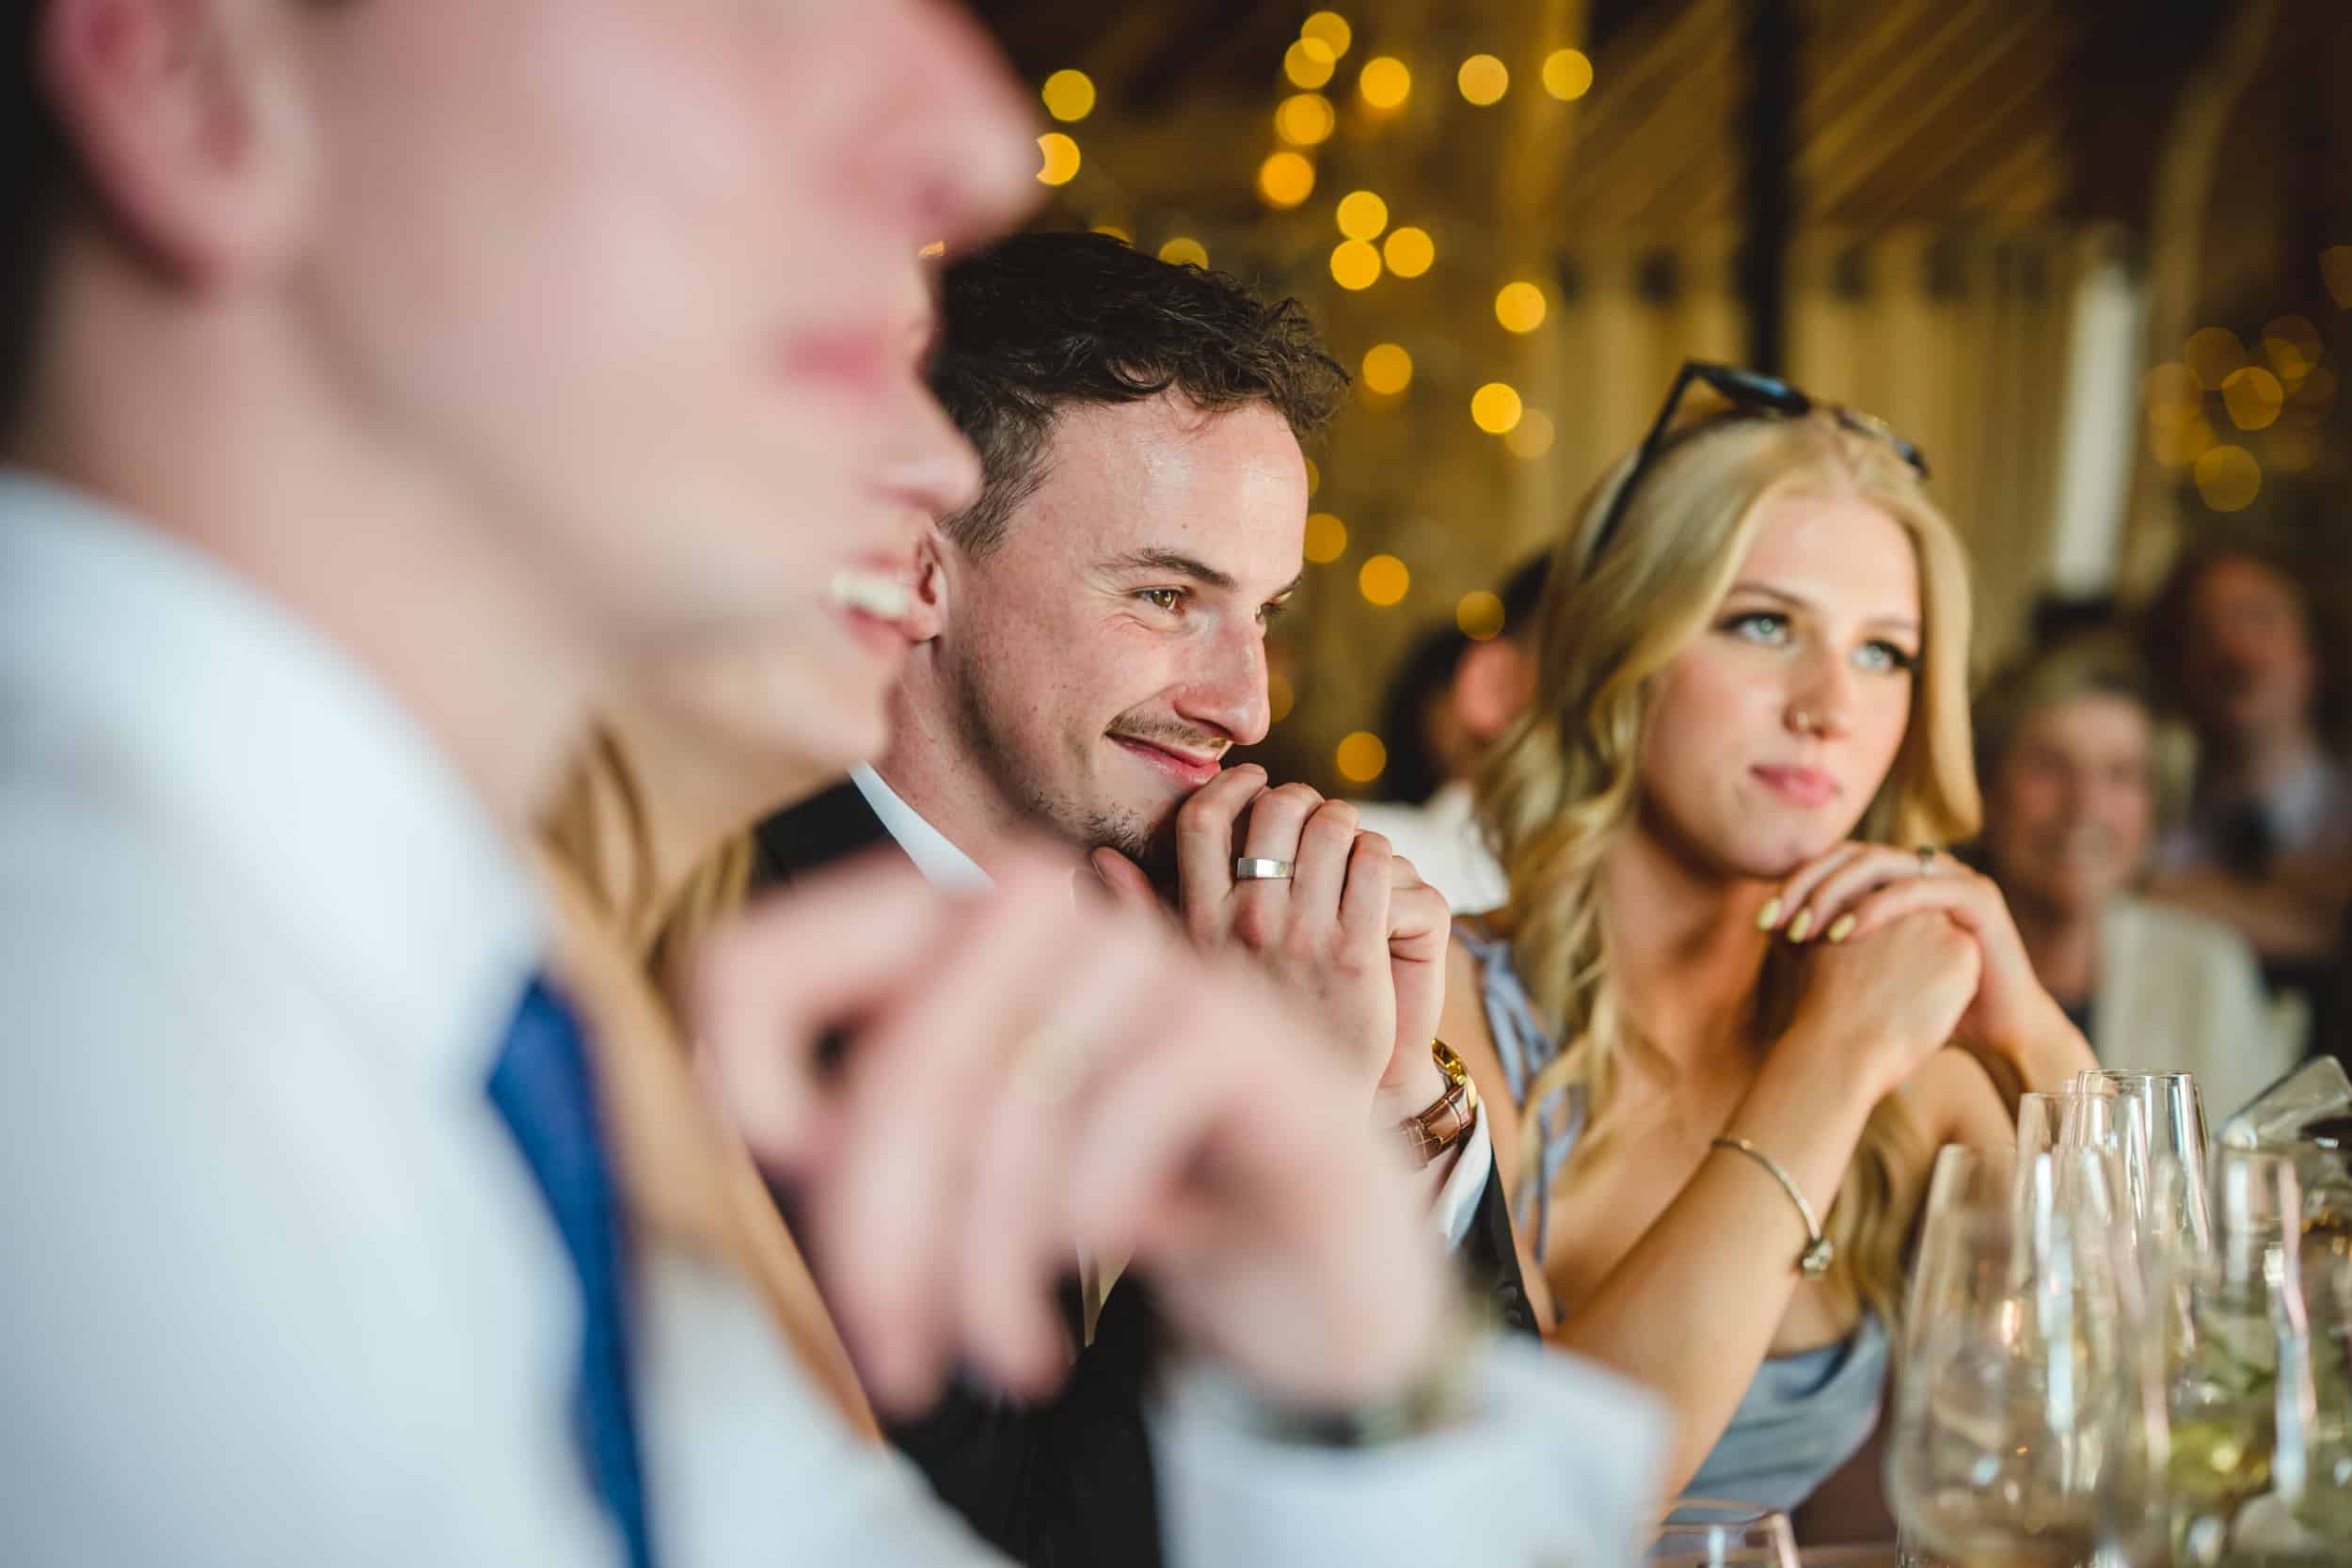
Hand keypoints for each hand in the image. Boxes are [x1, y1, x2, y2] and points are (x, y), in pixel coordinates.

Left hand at [690, 845, 1449, 1414]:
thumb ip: (855, 1132)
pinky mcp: (1240, 1029)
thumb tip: (749, 1122)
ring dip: (989, 1259)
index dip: (741, 1069)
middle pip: (901, 1057)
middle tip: (894, 1354)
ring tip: (997, 1354)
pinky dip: (1090, 1212)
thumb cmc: (1109, 1188)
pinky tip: (1096, 1265)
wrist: (1305, 1240)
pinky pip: (1121, 1113)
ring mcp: (1148, 959)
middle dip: (887, 1230)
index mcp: (934, 929)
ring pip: (1011, 1098)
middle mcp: (1036, 910)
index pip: (764, 961)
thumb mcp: (962, 1163)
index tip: (778, 1173)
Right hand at [1093, 766, 1445, 1111]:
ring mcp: (1303, 938)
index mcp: (1199, 926)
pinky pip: (1372, 865)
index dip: (1230, 787)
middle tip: (1311, 810)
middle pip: (1274, 812)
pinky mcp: (1357, 955)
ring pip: (1330, 829)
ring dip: (1344, 820)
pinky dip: (1376, 851)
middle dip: (1298, 797)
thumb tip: (1094, 859)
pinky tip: (1372, 869)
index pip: (1200, 822)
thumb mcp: (1180, 977)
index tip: (1252, 781)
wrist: (1305, 1118)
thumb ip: (1139, 914)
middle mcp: (1246, 927)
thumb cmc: (1242, 1040)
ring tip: (1345, 836)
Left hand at [1762, 843, 2090, 1093]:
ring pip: (1879, 863)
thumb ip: (1827, 947)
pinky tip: (1843, 934)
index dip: (1795, 885)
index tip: (1761, 923)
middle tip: (1775, 922)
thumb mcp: (1868, 972)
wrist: (1995, 1032)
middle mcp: (1924, 867)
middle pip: (1850, 855)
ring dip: (1834, 893)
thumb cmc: (1927, 1006)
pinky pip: (1916, 888)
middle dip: (1806, 886)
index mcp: (1898, 877)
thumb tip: (1770, 933)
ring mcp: (1953, 876)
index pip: (1835, 862)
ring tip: (1804, 931)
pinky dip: (1875, 907)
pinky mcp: (1977, 897)